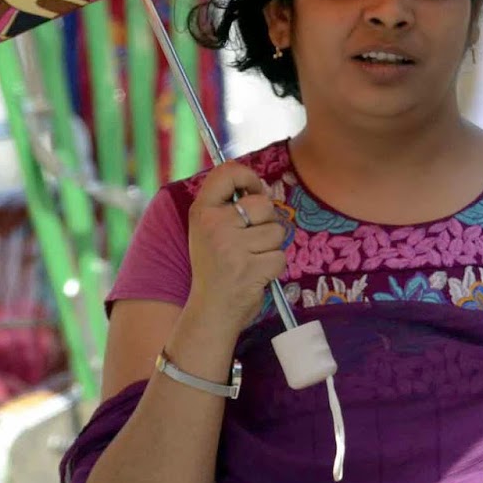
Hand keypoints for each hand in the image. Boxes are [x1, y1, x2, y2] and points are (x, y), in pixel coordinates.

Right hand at [184, 163, 287, 336]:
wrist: (211, 310)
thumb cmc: (217, 267)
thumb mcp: (210, 230)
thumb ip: (229, 206)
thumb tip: (263, 187)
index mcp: (202, 211)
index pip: (227, 172)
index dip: (248, 177)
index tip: (254, 190)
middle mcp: (214, 225)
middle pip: (264, 203)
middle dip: (267, 222)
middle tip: (250, 241)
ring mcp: (232, 247)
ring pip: (276, 231)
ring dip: (271, 247)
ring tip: (251, 259)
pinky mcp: (250, 268)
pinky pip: (280, 256)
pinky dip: (274, 267)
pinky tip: (256, 274)